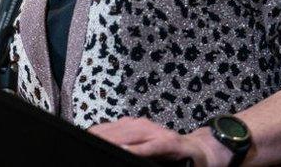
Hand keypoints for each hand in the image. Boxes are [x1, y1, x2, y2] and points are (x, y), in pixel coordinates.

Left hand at [88, 117, 232, 166]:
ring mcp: (157, 133)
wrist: (198, 151)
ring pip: (130, 135)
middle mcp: (144, 126)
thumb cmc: (168, 153)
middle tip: (85, 141)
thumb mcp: (143, 148)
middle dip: (100, 136)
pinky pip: (150, 146)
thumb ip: (127, 147)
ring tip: (98, 144)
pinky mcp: (169, 143)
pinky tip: (125, 151)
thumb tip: (108, 148)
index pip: (110, 129)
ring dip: (113, 140)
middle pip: (116, 131)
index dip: (96, 132)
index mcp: (135, 127)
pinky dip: (137, 149)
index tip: (81, 135)